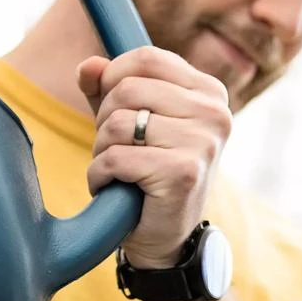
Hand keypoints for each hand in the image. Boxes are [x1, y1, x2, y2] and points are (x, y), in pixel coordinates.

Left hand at [78, 47, 231, 268]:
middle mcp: (214, 114)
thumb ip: (111, 88)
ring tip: (117, 170)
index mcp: (210, 94)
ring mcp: (203, 143)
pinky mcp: (183, 173)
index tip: (112, 108)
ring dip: (101, 150)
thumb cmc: (151, 175)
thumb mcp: (134, 123)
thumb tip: (87, 66)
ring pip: (117, 123)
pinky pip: (115, 158)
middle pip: (127, 89)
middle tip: (115, 149)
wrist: (168, 241)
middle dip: (104, 120)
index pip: (147, 59)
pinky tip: (113, 188)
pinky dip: (99, 175)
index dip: (114, 78)